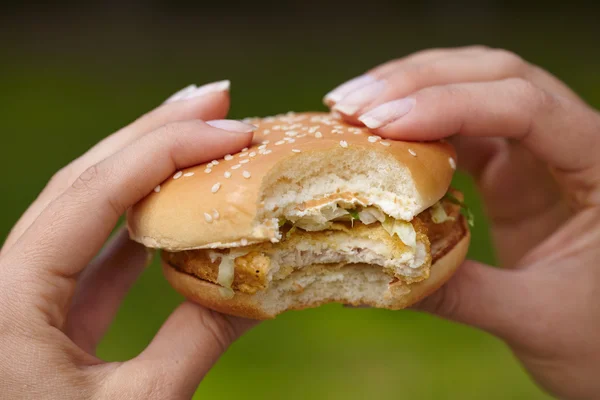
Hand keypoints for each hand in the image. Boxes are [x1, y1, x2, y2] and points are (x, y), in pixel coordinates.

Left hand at [0, 81, 258, 398]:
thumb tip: (259, 285)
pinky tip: (179, 203)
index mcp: (8, 296)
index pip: (93, 195)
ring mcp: (25, 293)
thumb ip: (196, 340)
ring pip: (88, 210)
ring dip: (148, 169)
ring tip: (202, 133)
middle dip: (154, 132)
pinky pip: (96, 252)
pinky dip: (143, 223)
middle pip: (84, 180)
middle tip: (216, 101)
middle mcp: (7, 280)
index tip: (233, 130)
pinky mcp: (45, 314)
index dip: (167, 152)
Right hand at [324, 46, 599, 399]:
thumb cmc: (599, 341)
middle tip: (352, 106)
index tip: (382, 124)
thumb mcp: (535, 319)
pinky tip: (380, 135)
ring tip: (353, 111)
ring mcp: (540, 153)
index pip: (527, 107)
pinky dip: (418, 125)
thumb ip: (458, 293)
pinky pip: (461, 128)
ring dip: (412, 92)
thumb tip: (374, 270)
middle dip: (419, 83)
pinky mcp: (511, 168)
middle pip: (497, 77)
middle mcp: (574, 142)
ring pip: (476, 89)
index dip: (452, 105)